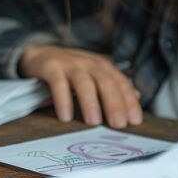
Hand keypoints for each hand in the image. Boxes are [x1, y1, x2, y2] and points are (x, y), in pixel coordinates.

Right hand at [19, 45, 142, 128]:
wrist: (39, 54)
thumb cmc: (71, 70)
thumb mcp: (94, 75)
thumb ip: (114, 85)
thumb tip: (137, 96)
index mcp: (102, 66)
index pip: (120, 82)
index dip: (129, 101)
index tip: (135, 120)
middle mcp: (88, 63)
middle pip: (105, 82)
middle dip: (113, 103)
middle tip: (118, 124)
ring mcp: (70, 64)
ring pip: (83, 82)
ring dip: (90, 102)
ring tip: (93, 122)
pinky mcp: (51, 67)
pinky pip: (58, 83)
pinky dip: (63, 99)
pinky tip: (66, 116)